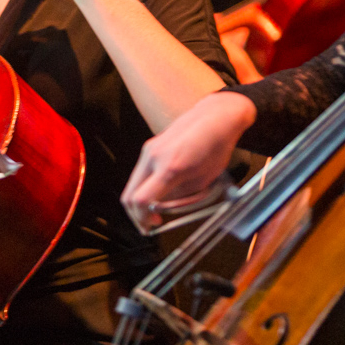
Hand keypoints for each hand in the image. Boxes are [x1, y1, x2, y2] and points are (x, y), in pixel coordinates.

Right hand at [122, 90, 256, 232]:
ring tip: (157, 208)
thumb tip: (162, 207)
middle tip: (149, 223)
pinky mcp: (150, 146)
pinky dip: (145, 186)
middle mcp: (153, 157)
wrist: (215, 118)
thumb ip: (179, 196)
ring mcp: (149, 150)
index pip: (141, 200)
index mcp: (170, 168)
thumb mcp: (203, 180)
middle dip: (136, 214)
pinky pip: (140, 172)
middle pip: (129, 194)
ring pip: (132, 183)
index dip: (142, 219)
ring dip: (140, 200)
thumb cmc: (216, 147)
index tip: (150, 227)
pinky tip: (160, 190)